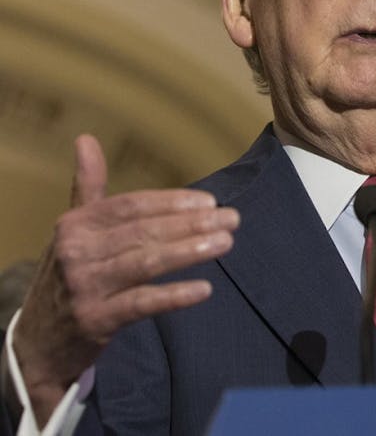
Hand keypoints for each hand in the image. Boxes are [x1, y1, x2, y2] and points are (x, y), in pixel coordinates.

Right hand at [11, 134, 238, 425]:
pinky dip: (175, 295)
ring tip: (225, 243)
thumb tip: (86, 138)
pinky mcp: (95, 320)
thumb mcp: (74, 231)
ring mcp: (85, 286)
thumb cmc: (68, 276)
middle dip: (192, 223)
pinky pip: (142, 303)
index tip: (209, 202)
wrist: (37, 343)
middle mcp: (77, 252)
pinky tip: (205, 289)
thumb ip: (89, 187)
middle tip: (232, 219)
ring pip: (147, 262)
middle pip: (144, 231)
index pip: (132, 205)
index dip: (173, 202)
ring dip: (190, 250)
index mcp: (76, 225)